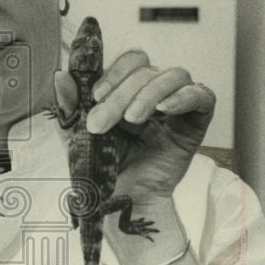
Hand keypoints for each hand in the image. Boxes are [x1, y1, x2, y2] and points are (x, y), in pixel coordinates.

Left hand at [55, 48, 215, 205]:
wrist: (122, 203)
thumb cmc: (103, 170)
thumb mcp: (80, 135)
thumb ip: (71, 105)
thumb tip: (61, 76)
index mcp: (128, 90)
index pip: (130, 61)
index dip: (114, 72)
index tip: (96, 96)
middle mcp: (153, 92)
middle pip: (146, 70)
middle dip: (121, 94)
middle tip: (102, 123)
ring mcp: (177, 105)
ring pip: (173, 76)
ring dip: (149, 93)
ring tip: (133, 119)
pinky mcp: (197, 122)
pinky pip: (203, 96)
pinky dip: (183, 97)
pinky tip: (164, 110)